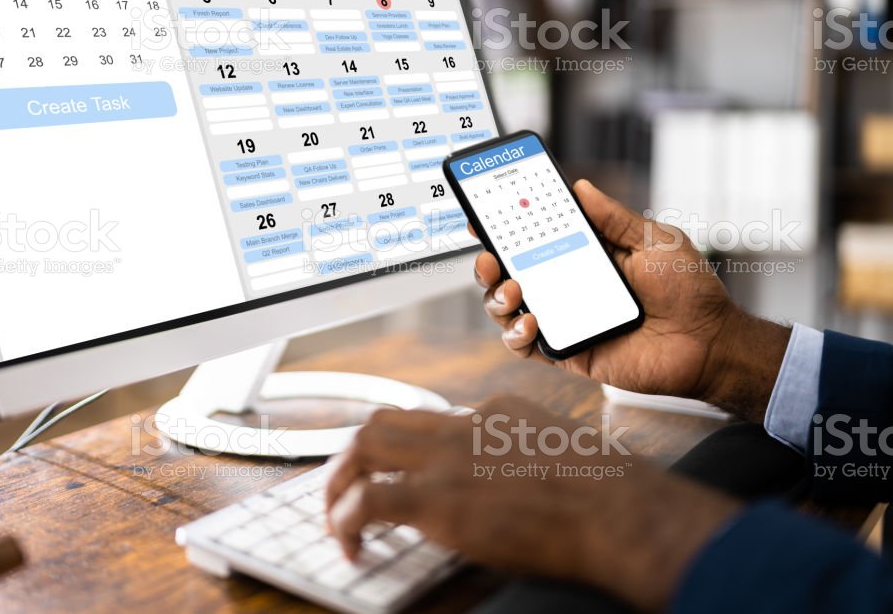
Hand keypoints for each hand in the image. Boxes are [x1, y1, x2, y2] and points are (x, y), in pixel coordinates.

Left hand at [326, 396, 739, 612]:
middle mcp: (462, 425)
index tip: (400, 476)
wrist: (619, 510)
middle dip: (354, 455)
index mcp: (495, 411)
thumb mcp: (564, 449)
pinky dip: (346, 519)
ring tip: (336, 518)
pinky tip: (351, 544)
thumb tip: (513, 478)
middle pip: (384, 420)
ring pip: (364, 445)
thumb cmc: (610, 491)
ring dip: (340, 481)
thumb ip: (527, 451)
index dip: (406, 452)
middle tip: (348, 488)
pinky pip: (368, 500)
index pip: (430, 420)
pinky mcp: (436, 499)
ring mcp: (445, 458)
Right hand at [474, 180, 789, 420]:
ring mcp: (564, 318)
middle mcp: (567, 284)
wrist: (708, 342)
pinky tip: (531, 320)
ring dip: (497, 296)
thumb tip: (581, 187)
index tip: (483, 211)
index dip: (505, 225)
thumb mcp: (654, 241)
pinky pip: (526, 346)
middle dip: (488, 261)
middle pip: (509, 271)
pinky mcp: (567, 351)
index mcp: (585, 254)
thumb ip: (614, 218)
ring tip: (513, 288)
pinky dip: (516, 333)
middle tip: (488, 255)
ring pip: (508, 308)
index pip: (534, 237)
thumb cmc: (689, 291)